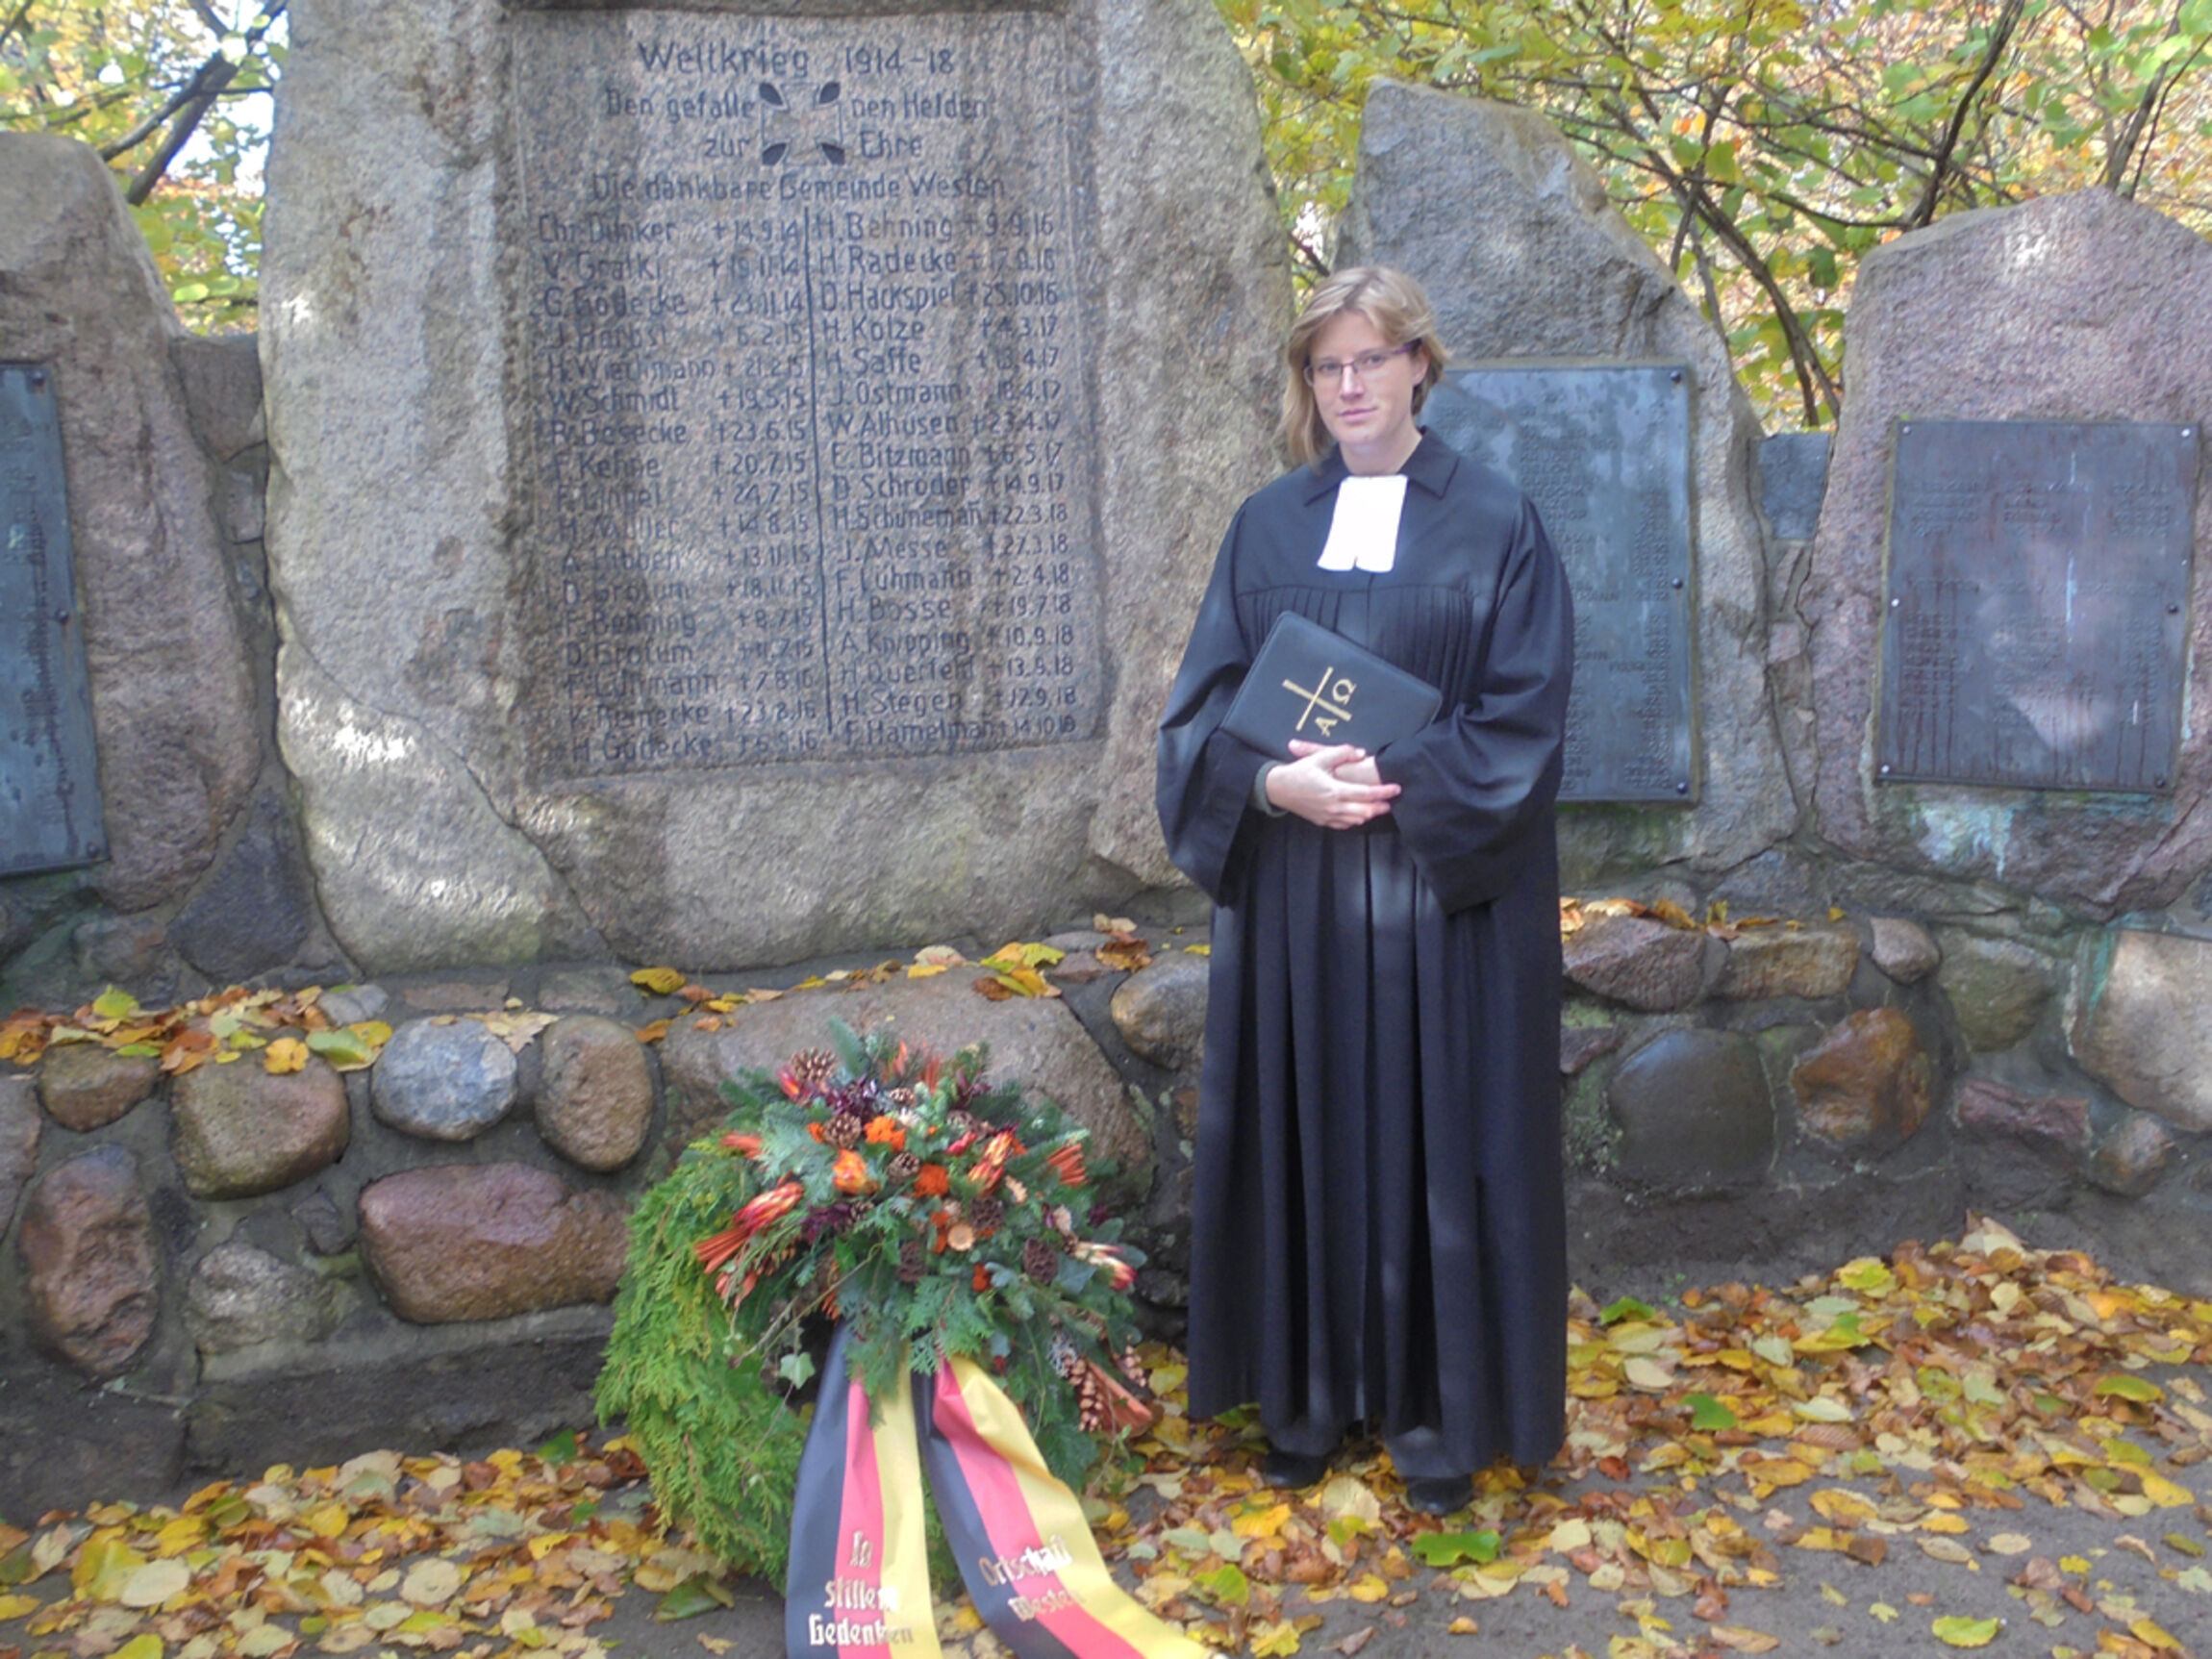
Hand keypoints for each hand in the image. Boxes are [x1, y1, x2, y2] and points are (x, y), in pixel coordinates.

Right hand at [1266, 742, 1399, 828]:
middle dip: (1381, 807)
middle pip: (1365, 811)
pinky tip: (1360, 814)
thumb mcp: (1320, 757)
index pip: (1367, 793)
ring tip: (1379, 807)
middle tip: (1392, 801)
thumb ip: (1342, 752)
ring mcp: (1328, 816)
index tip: (1396, 788)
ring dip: (1370, 814)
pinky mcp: (1322, 821)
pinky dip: (1356, 820)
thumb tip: (1361, 752)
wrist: (1278, 788)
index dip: (1384, 792)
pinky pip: (1344, 825)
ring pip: (1356, 820)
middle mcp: (1334, 807)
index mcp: (1335, 791)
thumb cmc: (1299, 771)